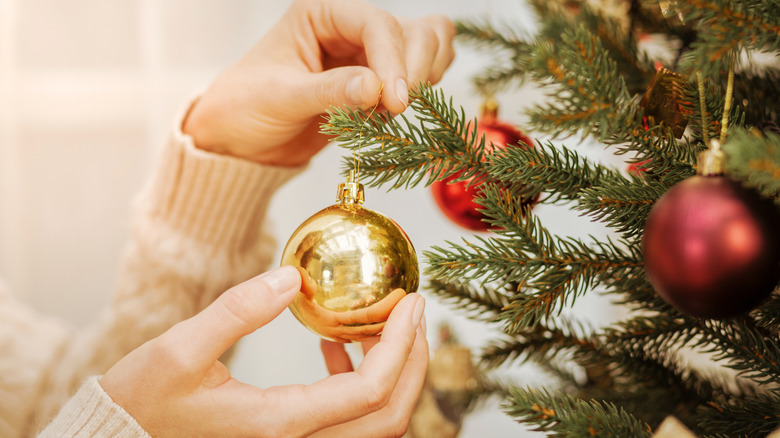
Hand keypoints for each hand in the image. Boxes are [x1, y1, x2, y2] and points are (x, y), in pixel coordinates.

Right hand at [99, 265, 427, 437]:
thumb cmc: (145, 400)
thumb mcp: (180, 349)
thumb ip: (239, 310)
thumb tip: (294, 276)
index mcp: (279, 423)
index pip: (370, 392)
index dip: (401, 346)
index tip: (411, 301)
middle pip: (389, 415)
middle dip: (412, 360)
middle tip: (412, 311)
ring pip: (374, 422)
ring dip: (391, 372)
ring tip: (378, 323)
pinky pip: (347, 421)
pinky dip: (357, 383)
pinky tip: (334, 346)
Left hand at [182, 0, 454, 165]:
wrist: (241, 137)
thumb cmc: (247, 106)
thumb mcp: (281, 98)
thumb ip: (329, 92)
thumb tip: (376, 89)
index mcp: (322, 12)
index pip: (376, 24)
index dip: (393, 61)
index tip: (394, 102)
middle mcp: (350, 25)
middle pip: (414, 31)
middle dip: (413, 70)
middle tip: (396, 110)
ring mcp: (369, 52)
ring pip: (428, 46)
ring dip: (423, 78)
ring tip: (389, 112)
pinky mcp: (379, 80)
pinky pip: (422, 73)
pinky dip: (421, 92)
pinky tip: (390, 115)